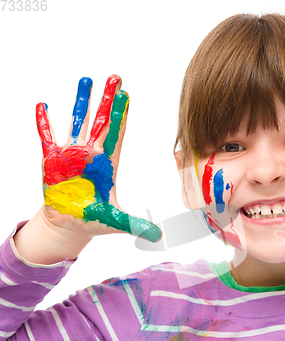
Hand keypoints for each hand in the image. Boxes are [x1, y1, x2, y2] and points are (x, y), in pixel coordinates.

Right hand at [37, 75, 160, 241]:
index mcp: (108, 164)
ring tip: (86, 80)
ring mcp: (71, 155)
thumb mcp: (116, 222)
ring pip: (77, 122)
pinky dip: (44, 123)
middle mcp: (91, 154)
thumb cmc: (93, 220)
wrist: (69, 225)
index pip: (117, 134)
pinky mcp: (51, 161)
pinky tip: (43, 106)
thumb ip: (137, 225)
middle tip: (114, 76)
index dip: (122, 116)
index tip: (127, 95)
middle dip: (107, 100)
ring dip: (82, 102)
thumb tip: (159, 236)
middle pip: (101, 121)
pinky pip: (46, 137)